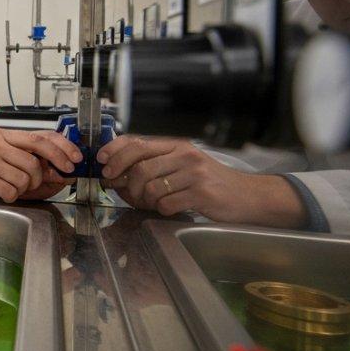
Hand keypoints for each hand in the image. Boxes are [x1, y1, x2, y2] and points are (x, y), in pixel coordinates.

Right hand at [0, 128, 81, 201]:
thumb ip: (20, 153)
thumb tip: (54, 166)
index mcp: (2, 134)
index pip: (40, 138)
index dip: (61, 149)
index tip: (73, 160)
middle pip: (34, 162)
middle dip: (39, 178)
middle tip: (32, 183)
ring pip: (24, 179)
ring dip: (21, 189)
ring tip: (7, 186)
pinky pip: (11, 191)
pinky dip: (10, 196)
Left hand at [97, 135, 305, 226]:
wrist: (247, 196)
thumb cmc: (210, 182)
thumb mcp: (181, 165)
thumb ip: (153, 164)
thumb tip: (116, 172)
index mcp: (177, 144)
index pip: (138, 141)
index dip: (115, 150)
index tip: (102, 161)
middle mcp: (185, 155)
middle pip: (140, 165)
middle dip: (122, 179)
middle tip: (115, 187)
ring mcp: (194, 174)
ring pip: (151, 187)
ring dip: (143, 199)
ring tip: (149, 202)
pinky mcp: (202, 194)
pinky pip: (166, 204)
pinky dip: (161, 209)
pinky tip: (169, 208)